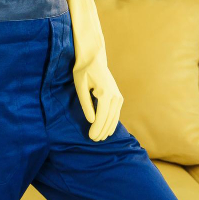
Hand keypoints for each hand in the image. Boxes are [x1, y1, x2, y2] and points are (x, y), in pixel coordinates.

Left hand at [67, 0, 122, 141]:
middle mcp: (115, 95)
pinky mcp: (118, 96)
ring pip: (115, 117)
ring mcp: (118, 96)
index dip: (96, 128)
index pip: (102, 116)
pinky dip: (112, 122)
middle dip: (101, 131)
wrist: (93, 58)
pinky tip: (107, 130)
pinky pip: (116, 113)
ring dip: (108, 129)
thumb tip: (92, 120)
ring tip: (99, 138)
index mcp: (105, 92)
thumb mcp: (80, 86)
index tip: (90, 138)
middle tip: (93, 141)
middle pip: (109, 119)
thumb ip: (86, 104)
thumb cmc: (83, 70)